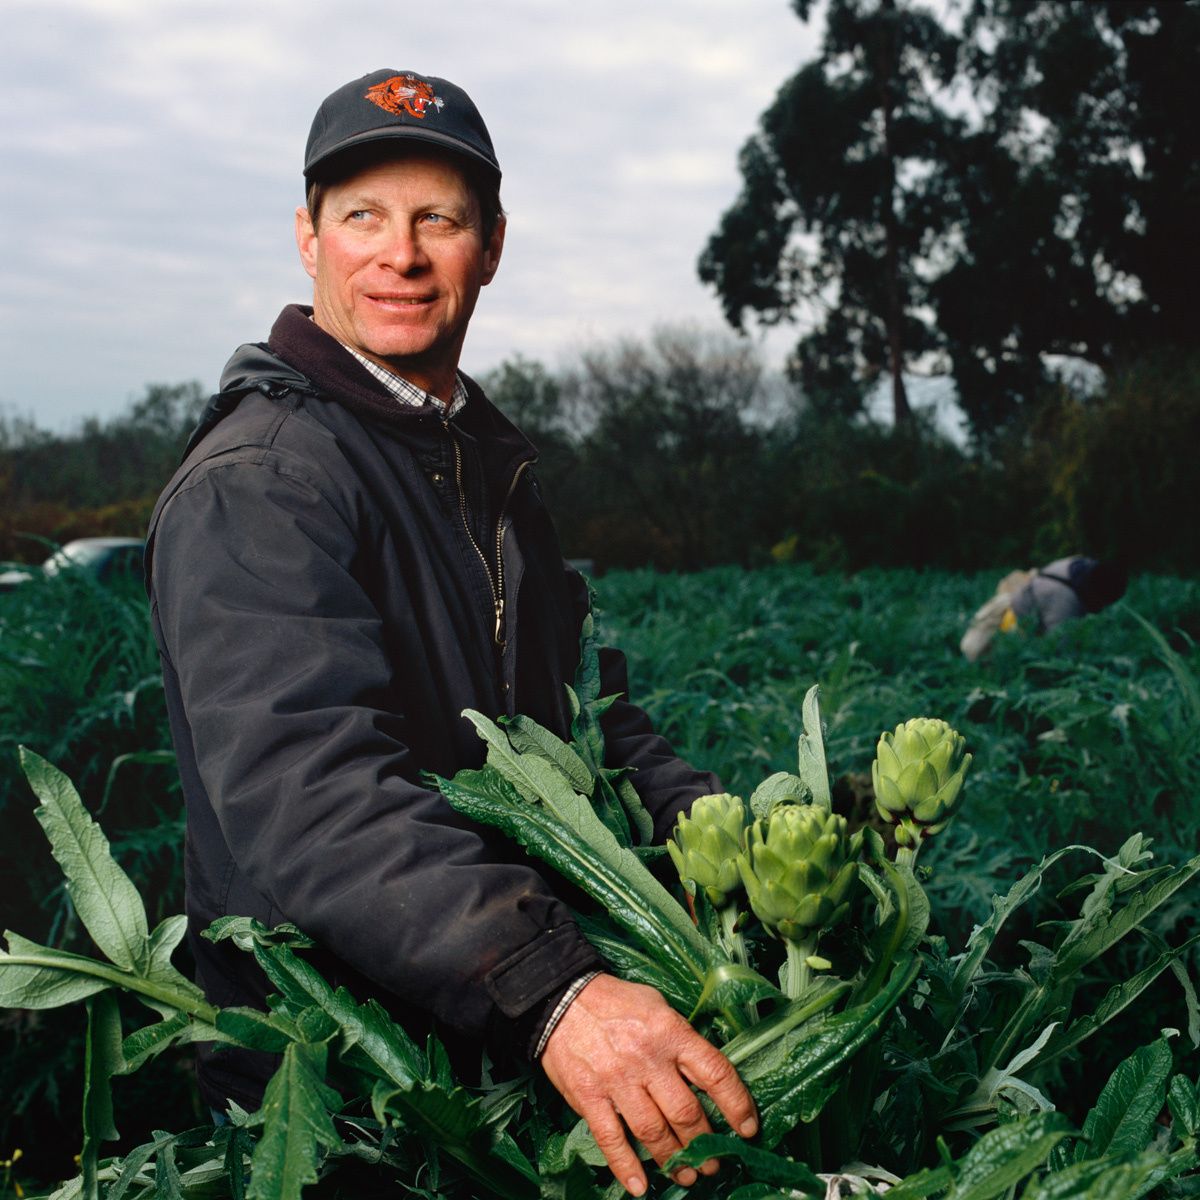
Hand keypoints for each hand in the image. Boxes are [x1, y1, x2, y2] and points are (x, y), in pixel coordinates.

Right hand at [539, 973, 757, 1195]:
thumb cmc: (616, 1001)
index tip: (748, 1128)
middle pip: (686, 1113)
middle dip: (704, 1145)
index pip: (714, 1073)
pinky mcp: (589, 1096)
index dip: (737, 1104)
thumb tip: (706, 1075)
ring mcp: (617, 1080)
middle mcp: (647, 1059)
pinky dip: (626, 1166)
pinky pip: (612, 1139)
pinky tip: (640, 1186)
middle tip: (712, 1162)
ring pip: (654, 1132)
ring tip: (686, 1175)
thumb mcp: (658, 1006)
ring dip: (674, 1160)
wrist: (562, 999)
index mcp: (670, 1032)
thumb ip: (681, 1039)